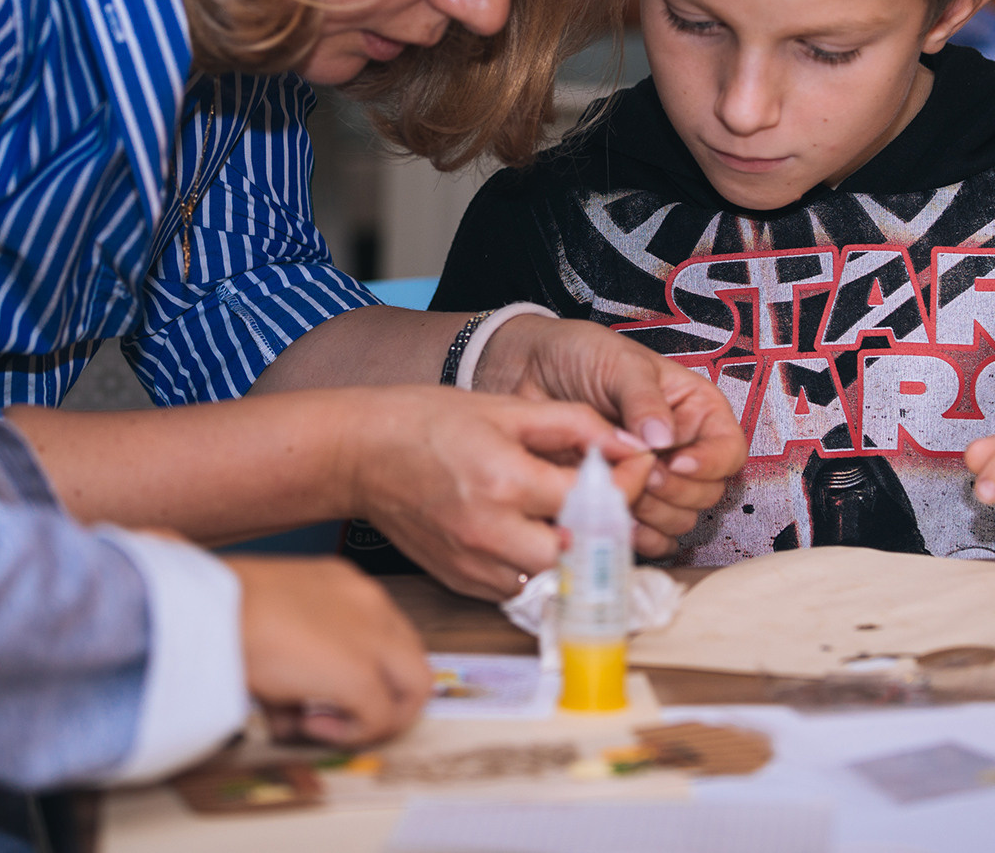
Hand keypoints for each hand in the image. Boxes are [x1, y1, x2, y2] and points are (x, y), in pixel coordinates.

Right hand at [228, 556, 431, 746]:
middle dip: (384, 695)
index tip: (329, 689)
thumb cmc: (219, 609)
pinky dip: (351, 734)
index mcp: (343, 582)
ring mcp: (370, 637)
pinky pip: (380, 717)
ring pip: (414, 686)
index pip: (384, 630)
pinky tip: (307, 727)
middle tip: (342, 716)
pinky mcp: (360, 675)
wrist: (206, 611)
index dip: (365, 668)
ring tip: (324, 725)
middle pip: (410, 657)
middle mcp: (368, 602)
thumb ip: (295, 655)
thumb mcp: (269, 617)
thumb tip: (291, 707)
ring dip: (376, 717)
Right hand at [348, 387, 651, 599]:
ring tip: (578, 517)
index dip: (629, 482)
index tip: (635, 465)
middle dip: (607, 524)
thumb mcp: (504, 407)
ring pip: (555, 577)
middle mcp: (491, 530)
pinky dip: (539, 566)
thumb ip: (573, 424)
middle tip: (612, 497)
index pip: (594, 499)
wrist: (359, 454)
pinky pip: (520, 587)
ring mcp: (474, 562)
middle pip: (582, 551)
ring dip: (575, 551)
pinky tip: (537, 534)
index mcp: (506, 480)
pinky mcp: (462, 580)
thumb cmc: (425, 422)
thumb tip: (627, 442)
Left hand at [475, 316, 745, 557]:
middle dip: (674, 490)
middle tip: (640, 474)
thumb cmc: (581, 356)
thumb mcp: (620, 365)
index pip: (729, 451)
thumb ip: (644, 400)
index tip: (675, 462)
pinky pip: (649, 538)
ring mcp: (654, 481)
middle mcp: (683, 450)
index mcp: (696, 411)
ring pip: (680, 521)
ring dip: (653, 513)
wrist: (529, 372)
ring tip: (620, 488)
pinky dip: (636, 535)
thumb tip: (663, 440)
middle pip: (707, 493)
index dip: (709, 464)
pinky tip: (612, 516)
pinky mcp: (626, 503)